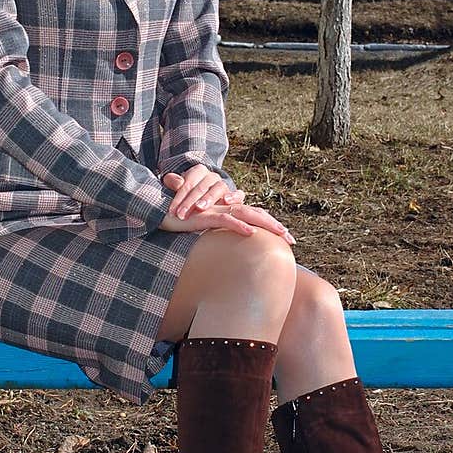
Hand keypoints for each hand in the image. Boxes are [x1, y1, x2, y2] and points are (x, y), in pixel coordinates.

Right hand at [160, 196, 295, 244]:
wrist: (159, 212)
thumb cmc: (181, 222)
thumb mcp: (203, 230)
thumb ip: (218, 230)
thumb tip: (231, 243)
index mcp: (227, 212)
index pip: (254, 217)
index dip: (271, 226)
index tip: (286, 240)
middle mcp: (224, 209)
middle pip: (257, 215)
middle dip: (275, 227)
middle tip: (292, 241)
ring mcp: (215, 211)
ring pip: (246, 215)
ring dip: (265, 224)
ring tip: (280, 233)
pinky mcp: (204, 216)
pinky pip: (225, 220)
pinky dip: (239, 225)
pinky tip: (251, 233)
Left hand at [163, 165, 244, 218]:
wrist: (204, 199)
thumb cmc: (187, 195)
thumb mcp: (176, 187)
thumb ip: (172, 182)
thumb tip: (177, 183)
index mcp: (198, 171)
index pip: (188, 183)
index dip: (179, 197)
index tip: (172, 212)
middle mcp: (212, 176)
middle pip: (201, 187)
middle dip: (190, 202)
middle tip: (181, 215)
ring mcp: (224, 185)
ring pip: (219, 188)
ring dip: (209, 198)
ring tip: (200, 208)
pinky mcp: (236, 195)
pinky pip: (239, 194)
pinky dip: (234, 196)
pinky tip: (226, 201)